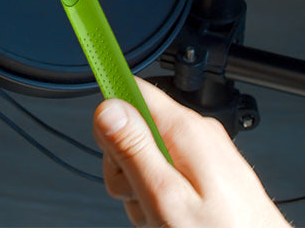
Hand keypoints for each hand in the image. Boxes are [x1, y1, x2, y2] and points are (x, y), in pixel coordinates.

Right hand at [93, 78, 290, 227]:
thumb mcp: (166, 201)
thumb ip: (133, 151)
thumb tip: (107, 109)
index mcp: (186, 130)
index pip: (132, 89)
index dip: (109, 106)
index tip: (93, 97)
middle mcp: (198, 133)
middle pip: (134, 129)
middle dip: (125, 167)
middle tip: (140, 200)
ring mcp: (207, 154)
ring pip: (148, 156)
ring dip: (143, 191)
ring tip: (163, 221)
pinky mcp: (212, 174)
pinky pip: (169, 173)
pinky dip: (162, 198)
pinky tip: (173, 222)